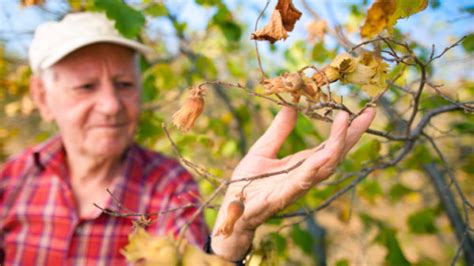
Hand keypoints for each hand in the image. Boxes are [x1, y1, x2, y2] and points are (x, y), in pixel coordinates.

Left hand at [211, 106, 375, 260]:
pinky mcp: (282, 196)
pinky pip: (303, 181)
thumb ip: (278, 131)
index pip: (330, 145)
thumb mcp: (263, 149)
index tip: (363, 112)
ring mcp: (296, 186)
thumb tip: (290, 106)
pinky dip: (315, 167)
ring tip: (346, 122)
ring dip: (337, 145)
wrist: (231, 206)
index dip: (348, 130)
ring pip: (325, 167)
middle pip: (335, 154)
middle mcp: (305, 175)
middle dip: (352, 135)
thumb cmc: (247, 182)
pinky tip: (325, 154)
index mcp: (302, 164)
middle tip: (367, 114)